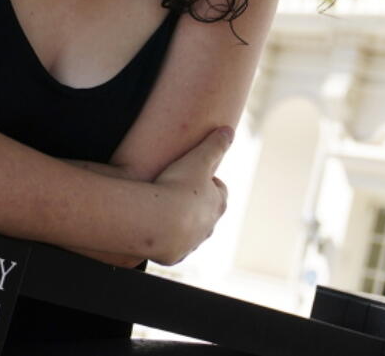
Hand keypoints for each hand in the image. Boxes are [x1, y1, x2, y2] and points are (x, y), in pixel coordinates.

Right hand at [151, 126, 232, 265]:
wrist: (157, 222)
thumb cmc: (179, 188)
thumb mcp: (199, 159)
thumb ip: (215, 144)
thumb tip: (228, 130)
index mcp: (218, 203)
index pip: (219, 191)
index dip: (208, 182)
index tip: (196, 175)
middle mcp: (209, 226)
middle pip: (207, 214)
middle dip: (196, 204)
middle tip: (179, 193)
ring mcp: (192, 243)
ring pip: (191, 232)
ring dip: (181, 222)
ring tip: (165, 212)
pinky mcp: (175, 255)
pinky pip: (173, 247)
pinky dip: (167, 238)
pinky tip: (155, 229)